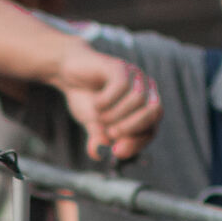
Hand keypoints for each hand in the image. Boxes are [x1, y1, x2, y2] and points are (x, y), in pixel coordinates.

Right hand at [58, 46, 160, 162]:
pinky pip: (122, 86)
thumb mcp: (93, 124)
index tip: (117, 151)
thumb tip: (99, 154)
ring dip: (115, 114)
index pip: (152, 129)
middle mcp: (145, 89)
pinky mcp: (120, 66)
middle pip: (154, 112)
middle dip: (131, 128)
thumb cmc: (86, 97)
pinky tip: (96, 103)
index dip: (137, 143)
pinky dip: (107, 101)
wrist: (67, 71)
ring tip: (99, 116)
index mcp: (144, 107)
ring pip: (137, 100)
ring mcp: (134, 76)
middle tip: (110, 133)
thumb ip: (99, 139)